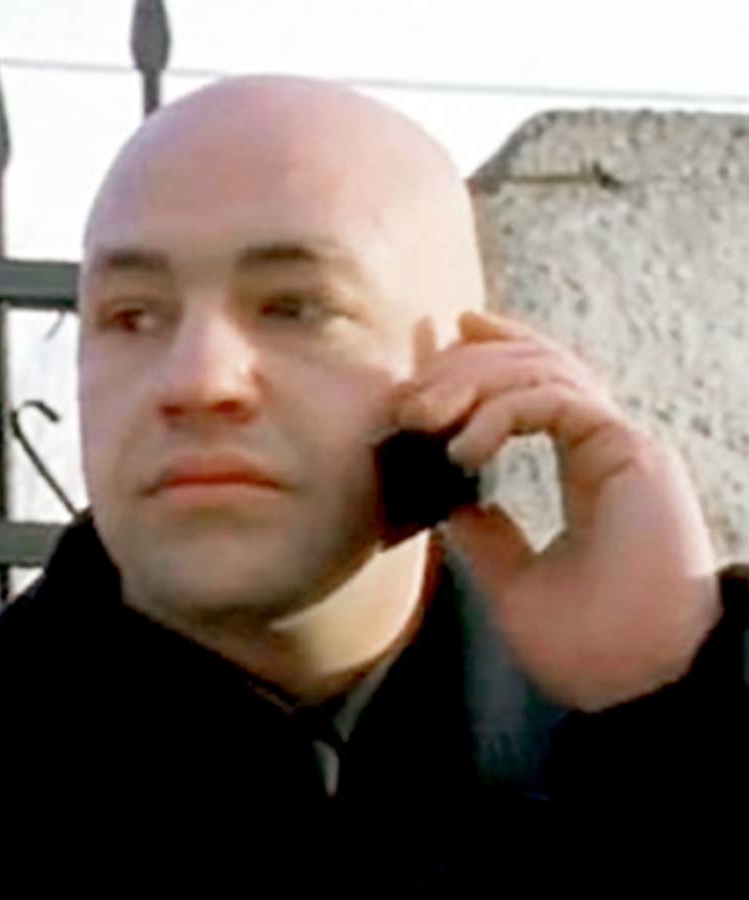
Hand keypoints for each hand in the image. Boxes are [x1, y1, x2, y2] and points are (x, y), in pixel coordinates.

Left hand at [393, 310, 718, 710]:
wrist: (638, 685)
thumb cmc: (589, 646)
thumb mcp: (513, 583)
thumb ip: (487, 537)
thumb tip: (451, 503)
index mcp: (589, 468)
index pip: (540, 384)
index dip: (490, 354)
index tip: (429, 356)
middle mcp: (608, 447)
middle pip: (536, 363)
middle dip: (463, 367)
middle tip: (408, 397)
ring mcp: (622, 446)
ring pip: (546, 369)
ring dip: (474, 381)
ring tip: (423, 418)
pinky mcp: (630, 454)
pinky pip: (557, 401)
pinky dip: (502, 412)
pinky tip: (464, 448)